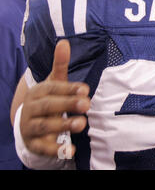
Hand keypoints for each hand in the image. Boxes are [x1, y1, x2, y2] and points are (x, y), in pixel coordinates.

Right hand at [20, 40, 89, 157]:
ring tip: (82, 124)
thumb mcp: (54, 83)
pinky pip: (44, 148)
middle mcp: (32, 109)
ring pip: (46, 126)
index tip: (86, 89)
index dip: (69, 89)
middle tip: (87, 104)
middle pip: (49, 106)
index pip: (53, 89)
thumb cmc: (49, 99)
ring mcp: (31, 127)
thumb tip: (64, 41)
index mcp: (38, 92)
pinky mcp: (35, 144)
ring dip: (64, 124)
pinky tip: (71, 150)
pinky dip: (57, 150)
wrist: (29, 124)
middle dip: (68, 105)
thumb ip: (60, 65)